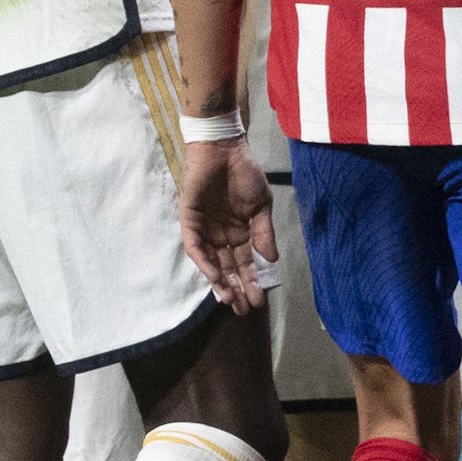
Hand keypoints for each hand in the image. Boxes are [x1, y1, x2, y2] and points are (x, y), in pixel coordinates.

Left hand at [176, 141, 275, 308]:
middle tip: (242, 310)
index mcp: (240, 233)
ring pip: (211, 263)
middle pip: (228, 268)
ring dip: (219, 281)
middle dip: (235, 289)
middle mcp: (221, 236)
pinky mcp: (189, 221)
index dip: (252, 281)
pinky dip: (204, 262)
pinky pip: (195, 247)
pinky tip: (215, 276)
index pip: (245, 264)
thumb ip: (264, 233)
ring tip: (229, 299)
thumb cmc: (245, 174)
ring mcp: (205, 230)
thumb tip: (271, 260)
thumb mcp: (261, 206)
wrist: (225, 150)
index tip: (259, 300)